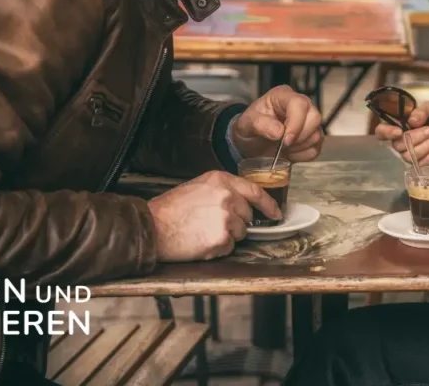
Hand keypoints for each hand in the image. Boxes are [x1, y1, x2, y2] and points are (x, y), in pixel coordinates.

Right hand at [148, 171, 279, 261]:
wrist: (153, 227)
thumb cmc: (171, 209)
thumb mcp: (198, 187)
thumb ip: (222, 190)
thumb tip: (242, 203)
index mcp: (221, 181)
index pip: (255, 191)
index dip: (268, 204)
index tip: (276, 213)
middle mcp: (227, 197)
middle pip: (247, 215)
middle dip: (236, 223)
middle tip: (212, 224)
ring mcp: (226, 218)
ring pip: (240, 233)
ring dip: (226, 236)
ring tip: (202, 231)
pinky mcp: (221, 239)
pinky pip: (229, 247)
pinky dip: (218, 248)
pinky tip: (200, 241)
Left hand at [231, 85, 323, 161]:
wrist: (251, 142)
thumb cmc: (250, 127)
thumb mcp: (246, 124)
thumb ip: (260, 124)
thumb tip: (279, 132)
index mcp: (283, 96)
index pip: (299, 104)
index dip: (296, 123)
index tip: (285, 140)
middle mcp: (300, 106)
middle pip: (315, 118)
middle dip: (299, 136)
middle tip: (282, 145)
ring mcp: (308, 122)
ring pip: (317, 135)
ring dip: (300, 147)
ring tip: (283, 148)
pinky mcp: (312, 137)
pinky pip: (316, 149)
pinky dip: (302, 155)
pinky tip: (290, 153)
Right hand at [374, 100, 428, 165]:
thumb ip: (421, 111)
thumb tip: (412, 121)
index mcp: (398, 124)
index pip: (381, 131)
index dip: (386, 133)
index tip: (399, 132)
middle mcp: (400, 139)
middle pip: (398, 145)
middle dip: (416, 138)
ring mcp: (410, 151)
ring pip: (409, 156)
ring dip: (425, 147)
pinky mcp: (420, 161)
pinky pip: (420, 164)